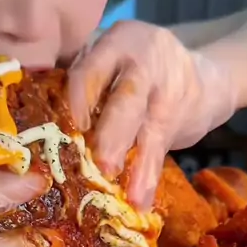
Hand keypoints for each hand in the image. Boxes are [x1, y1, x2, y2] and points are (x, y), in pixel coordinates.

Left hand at [69, 21, 236, 209]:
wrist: (203, 78)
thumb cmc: (136, 72)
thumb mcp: (111, 59)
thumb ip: (85, 81)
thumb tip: (42, 125)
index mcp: (118, 44)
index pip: (93, 71)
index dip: (80, 99)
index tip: (72, 126)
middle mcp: (145, 66)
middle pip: (127, 100)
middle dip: (114, 134)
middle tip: (104, 164)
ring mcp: (167, 94)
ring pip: (149, 131)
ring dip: (138, 166)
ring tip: (130, 196)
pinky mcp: (178, 123)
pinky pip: (160, 153)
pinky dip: (150, 179)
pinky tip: (142, 203)